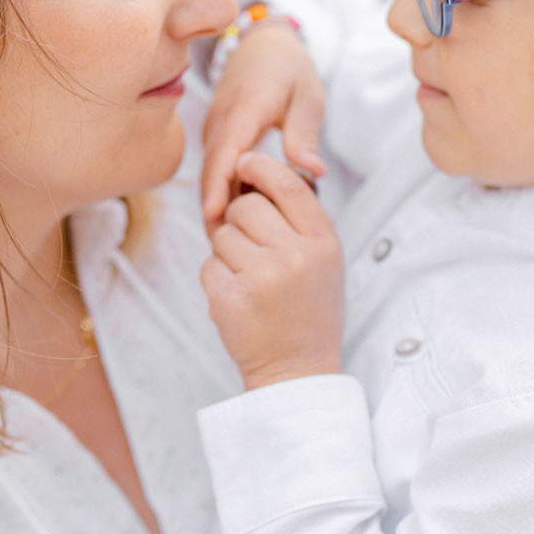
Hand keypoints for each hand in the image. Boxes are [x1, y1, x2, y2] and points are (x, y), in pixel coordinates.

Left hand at [199, 153, 343, 389]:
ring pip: (222, 236)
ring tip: (251, 281)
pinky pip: (208, 266)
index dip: (259, 167)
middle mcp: (295, 256)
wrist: (298, 370)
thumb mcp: (325, 260)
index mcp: (323, 242)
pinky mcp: (232, 299)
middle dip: (239, 222)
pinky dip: (216, 280)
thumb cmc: (309, 311)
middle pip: (244, 206)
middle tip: (253, 251)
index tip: (244, 163)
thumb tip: (260, 168)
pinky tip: (239, 299)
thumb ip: (301, 218)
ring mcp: (262, 278)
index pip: (286, 183)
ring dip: (227, 254)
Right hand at [201, 26, 327, 234]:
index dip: (219, 184)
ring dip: (215, 203)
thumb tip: (313, 172)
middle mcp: (223, 119)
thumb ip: (304, 134)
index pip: (227, 151)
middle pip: (212, 169)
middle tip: (224, 247)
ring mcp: (215, 127)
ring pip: (211, 172)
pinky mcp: (216, 135)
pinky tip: (232, 218)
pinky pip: (215, 167)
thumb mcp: (308, 96)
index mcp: (246, 107)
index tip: (215, 214)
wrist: (262, 45)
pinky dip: (220, 190)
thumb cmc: (290, 69)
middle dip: (213, 207)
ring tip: (227, 244)